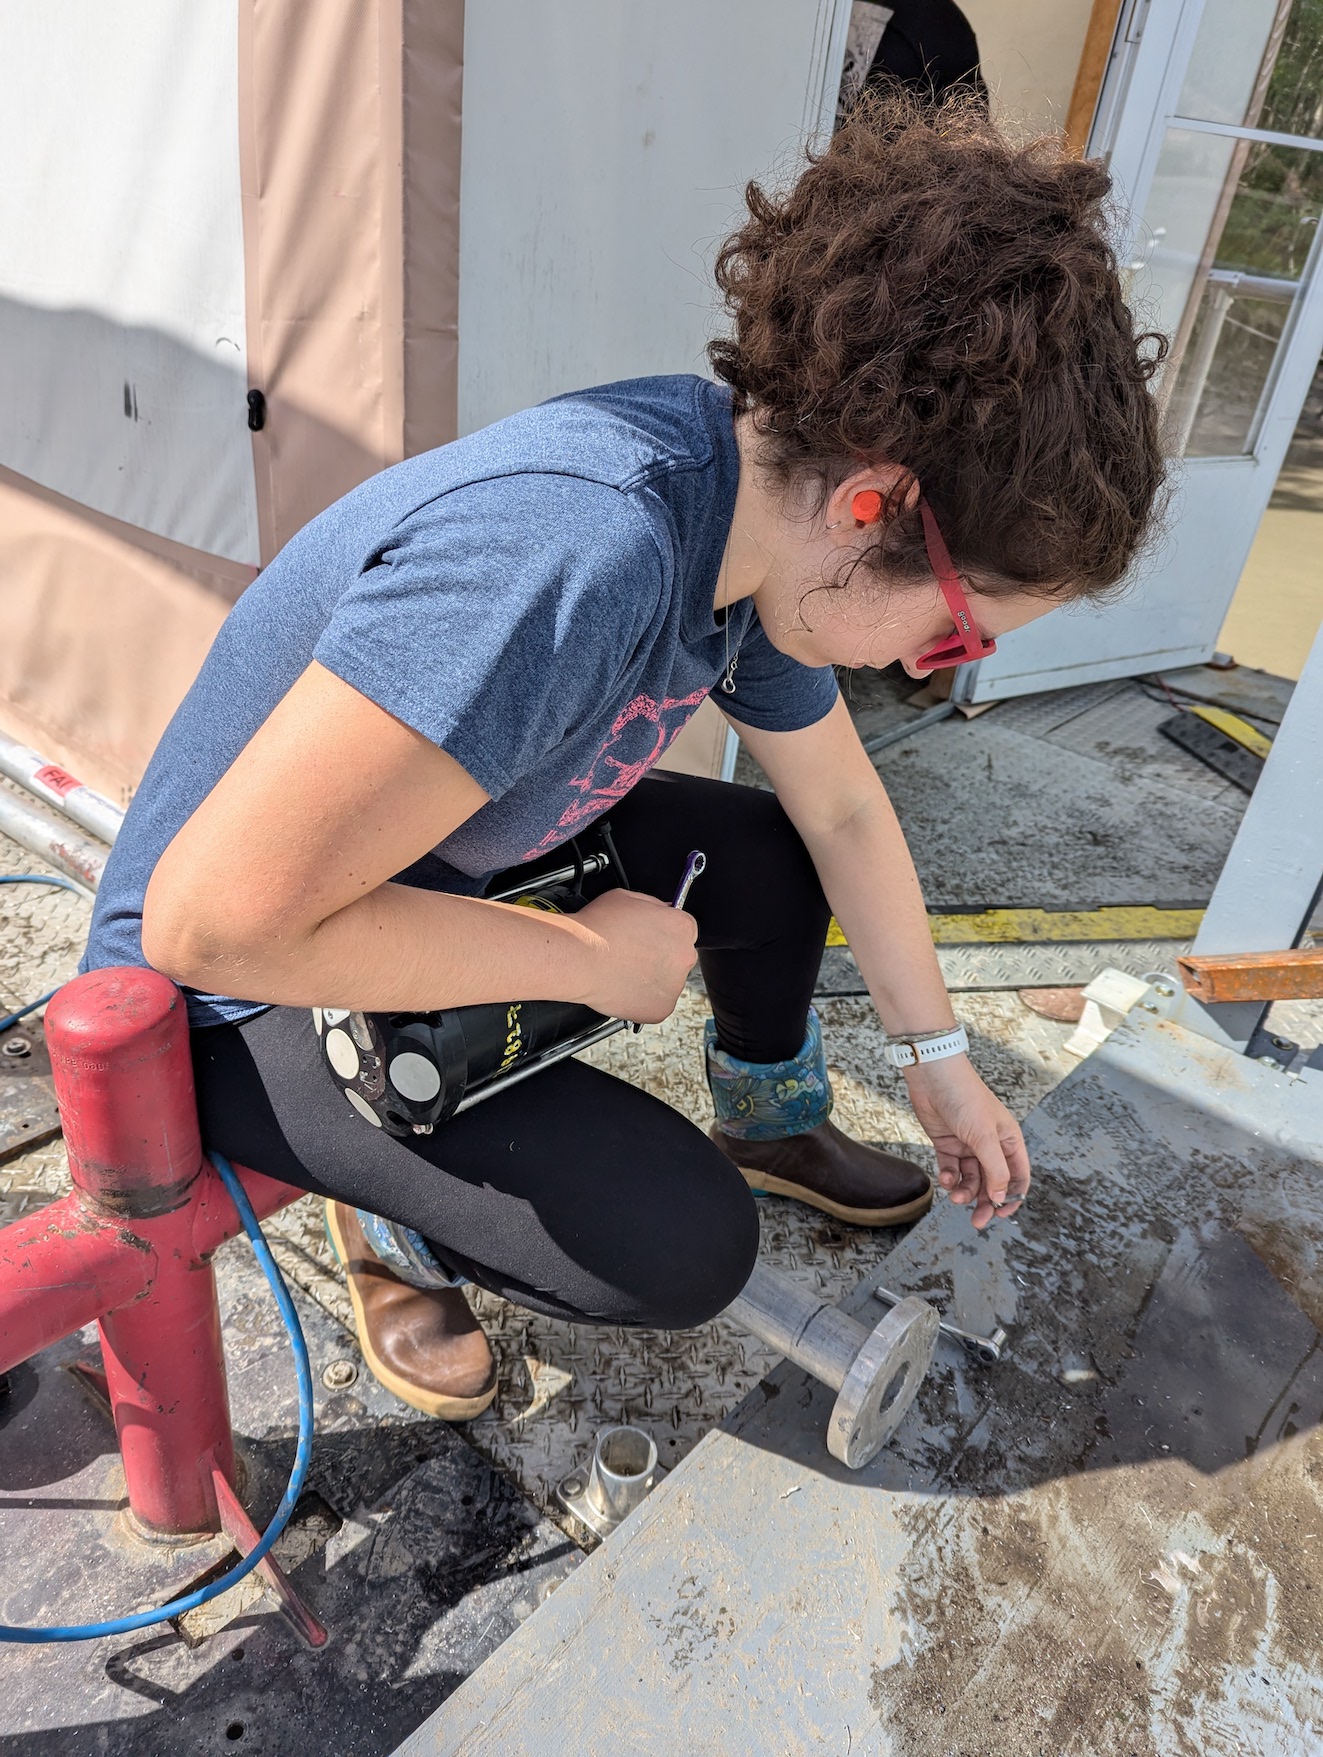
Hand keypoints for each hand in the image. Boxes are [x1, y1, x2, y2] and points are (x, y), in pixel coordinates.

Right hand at [572, 888, 698, 1022]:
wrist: (578, 958)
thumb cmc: (597, 928)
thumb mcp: (628, 898)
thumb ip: (653, 906)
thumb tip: (661, 912)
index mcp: (681, 927)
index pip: (684, 931)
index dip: (665, 934)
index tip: (651, 938)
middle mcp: (684, 957)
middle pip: (678, 957)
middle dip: (660, 957)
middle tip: (632, 956)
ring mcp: (674, 986)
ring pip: (667, 982)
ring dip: (651, 979)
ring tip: (623, 972)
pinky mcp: (661, 1008)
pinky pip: (655, 1003)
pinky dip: (641, 999)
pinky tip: (622, 987)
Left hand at [902, 1054, 1029, 1229]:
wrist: (933, 1077)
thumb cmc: (965, 1098)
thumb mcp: (984, 1137)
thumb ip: (995, 1169)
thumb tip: (1003, 1198)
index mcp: (1009, 1140)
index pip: (1018, 1176)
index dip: (1012, 1197)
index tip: (1001, 1214)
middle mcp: (991, 1144)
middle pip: (993, 1182)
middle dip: (985, 1202)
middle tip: (977, 1221)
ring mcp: (968, 1145)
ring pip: (971, 1178)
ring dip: (964, 1191)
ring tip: (954, 1195)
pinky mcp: (947, 1143)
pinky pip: (951, 1169)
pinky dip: (948, 1177)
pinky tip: (944, 1177)